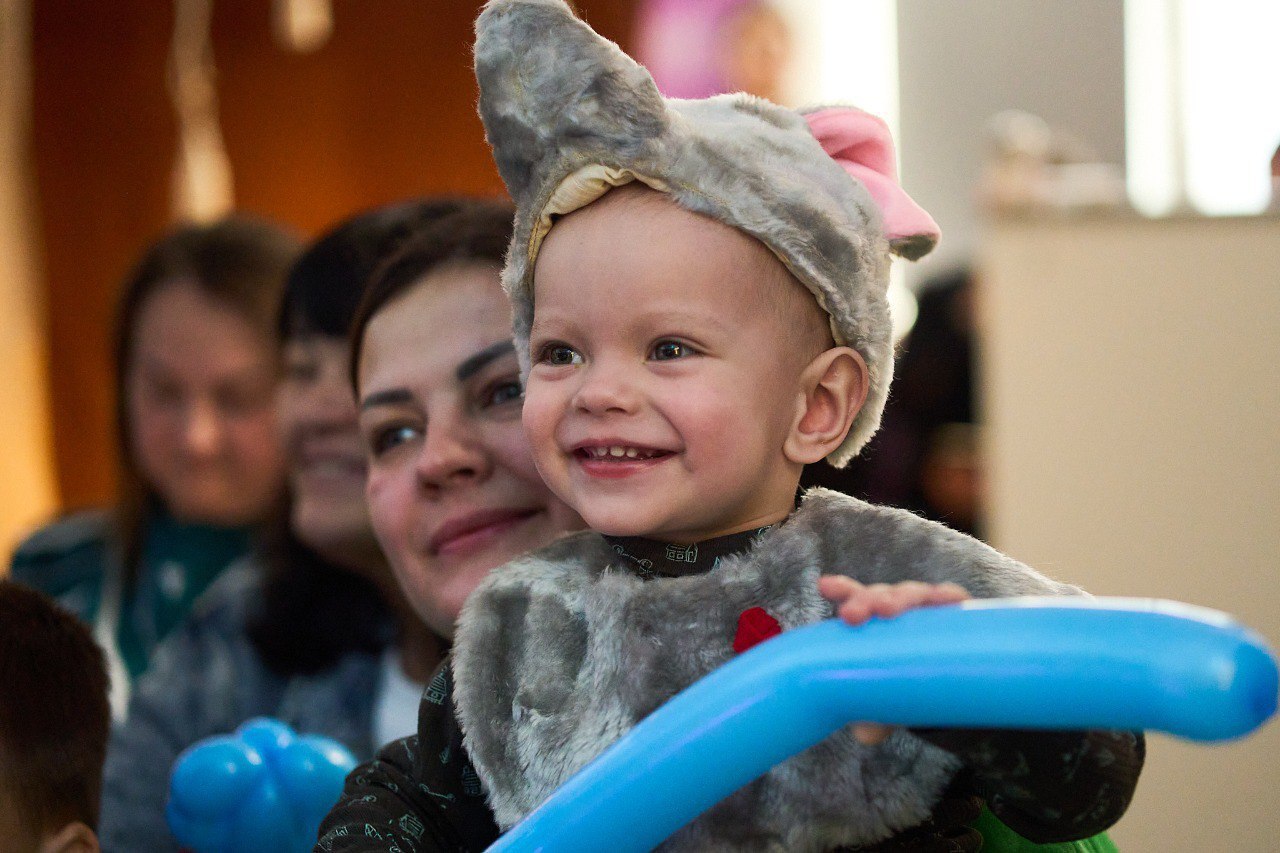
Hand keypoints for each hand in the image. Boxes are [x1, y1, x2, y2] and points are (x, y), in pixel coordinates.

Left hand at [817, 576, 969, 744]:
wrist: (949, 683)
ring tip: (890, 609)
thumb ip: (874, 715)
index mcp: (873, 618)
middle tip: (854, 615)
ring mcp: (926, 607)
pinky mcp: (957, 614)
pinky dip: (949, 596)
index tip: (826, 586)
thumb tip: (864, 733)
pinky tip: (949, 599)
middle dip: (866, 600)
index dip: (842, 589)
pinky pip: (953, 600)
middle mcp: (898, 607)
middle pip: (879, 595)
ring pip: (911, 594)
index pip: (855, 598)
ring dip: (900, 597)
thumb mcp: (888, 701)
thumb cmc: (905, 682)